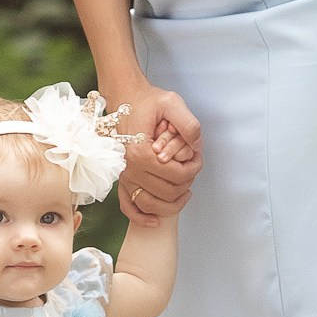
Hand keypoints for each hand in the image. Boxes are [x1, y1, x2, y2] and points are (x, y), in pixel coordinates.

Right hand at [114, 80, 200, 219]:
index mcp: (141, 153)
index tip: (197, 157)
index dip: (194, 169)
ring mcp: (123, 175)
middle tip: (191, 169)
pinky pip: (128, 206)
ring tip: (184, 192)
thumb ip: (188, 124)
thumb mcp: (172, 102)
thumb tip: (196, 147)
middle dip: (186, 184)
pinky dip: (141, 217)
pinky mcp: (119, 177)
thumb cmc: (146, 100)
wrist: (123, 95)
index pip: (177, 175)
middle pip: (167, 192)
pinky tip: (155, 220)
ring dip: (171, 205)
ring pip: (150, 204)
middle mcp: (129, 168)